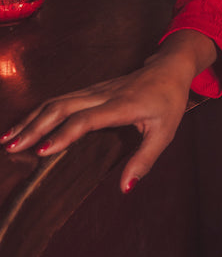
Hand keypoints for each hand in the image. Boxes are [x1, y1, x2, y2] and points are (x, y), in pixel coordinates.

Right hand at [0, 30, 215, 192]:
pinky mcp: (91, 89)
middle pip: (63, 106)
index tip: (40, 151)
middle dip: (34, 126)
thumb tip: (124, 188)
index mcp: (122, 105)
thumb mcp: (165, 133)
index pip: (86, 119)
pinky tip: (26, 124)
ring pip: (58, 100)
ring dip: (32, 118)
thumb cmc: (169, 101)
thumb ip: (144, 161)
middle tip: (11, 147)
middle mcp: (104, 94)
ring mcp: (96, 89)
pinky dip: (40, 111)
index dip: (63, 134)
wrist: (170, 68)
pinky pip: (61, 99)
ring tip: (7, 138)